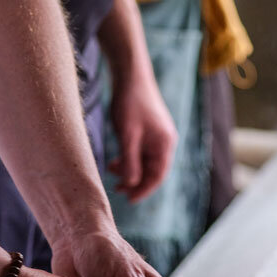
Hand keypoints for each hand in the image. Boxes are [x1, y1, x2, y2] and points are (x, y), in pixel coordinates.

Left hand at [107, 73, 176, 203]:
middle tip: (116, 190)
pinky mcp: (148, 131)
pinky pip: (140, 152)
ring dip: (129, 170)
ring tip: (111, 171)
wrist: (131, 76)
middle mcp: (164, 143)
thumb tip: (131, 185)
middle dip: (135, 182)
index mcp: (164, 145)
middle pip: (152, 171)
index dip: (143, 190)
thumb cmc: (130, 104)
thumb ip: (130, 161)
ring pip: (144, 162)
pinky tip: (115, 160)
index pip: (157, 176)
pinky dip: (129, 158)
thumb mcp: (128, 136)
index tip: (129, 200)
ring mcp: (157, 137)